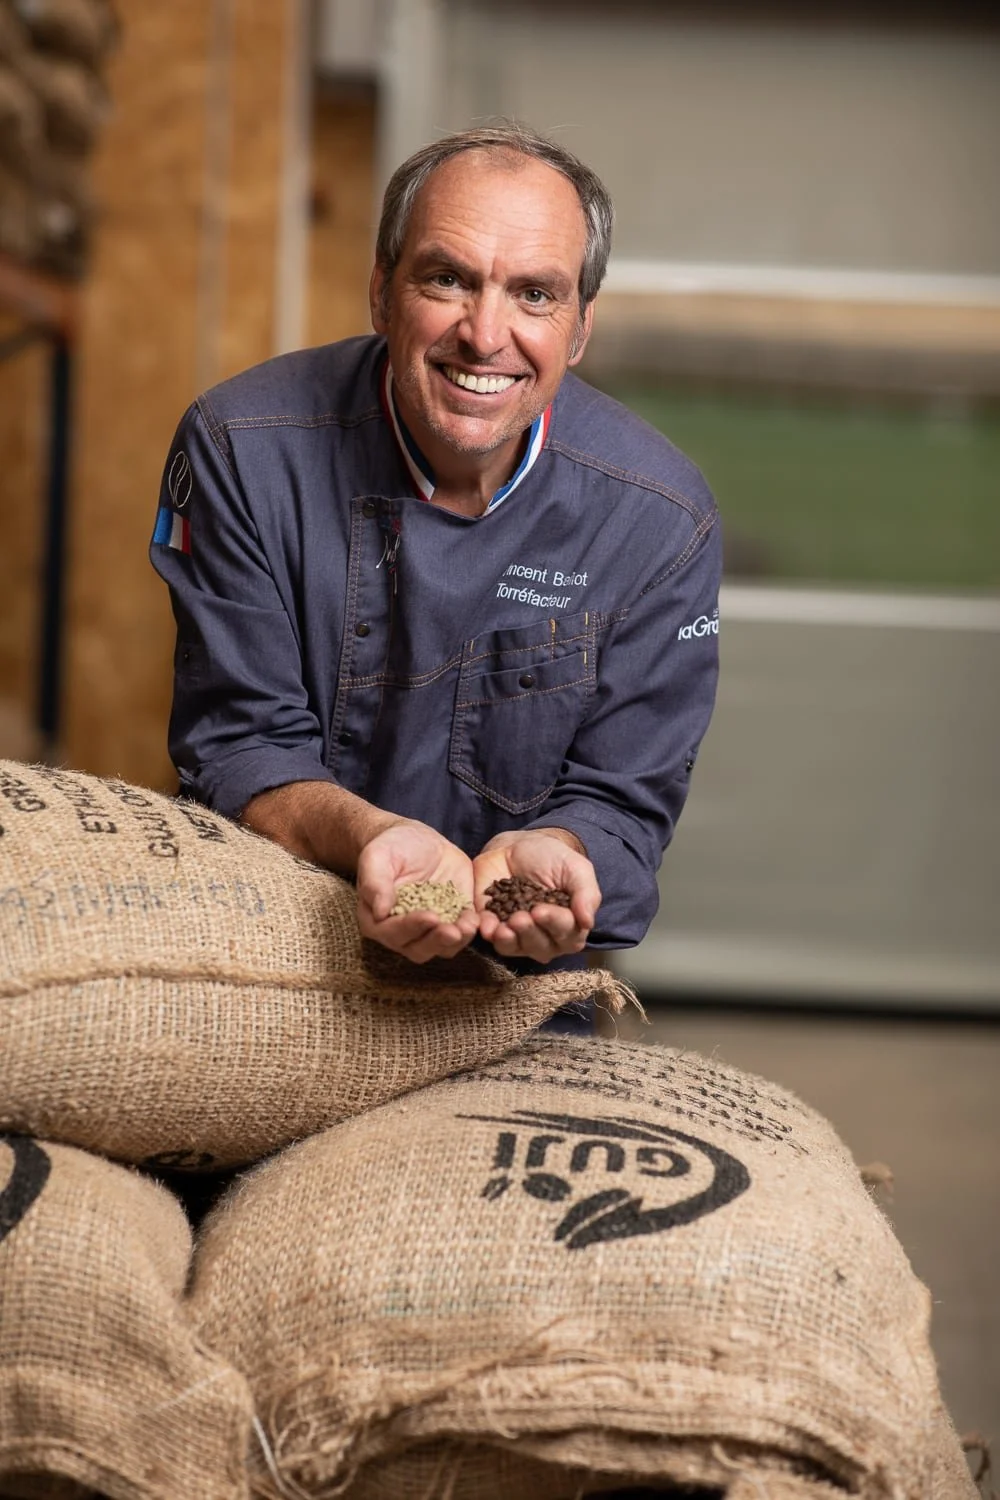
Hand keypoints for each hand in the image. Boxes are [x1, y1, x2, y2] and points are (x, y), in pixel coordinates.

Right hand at [356, 819, 479, 962]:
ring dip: (456, 941)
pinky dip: (469, 930)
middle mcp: (403, 932)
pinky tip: (476, 920)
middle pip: (418, 948)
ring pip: (442, 947)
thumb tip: (380, 912)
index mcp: (377, 921)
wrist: (416, 841)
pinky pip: (462, 933)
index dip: (411, 927)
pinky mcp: (452, 920)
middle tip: (452, 931)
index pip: (393, 932)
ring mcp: (430, 930)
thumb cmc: (391, 848)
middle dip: (436, 941)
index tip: (430, 916)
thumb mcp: (378, 857)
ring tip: (468, 927)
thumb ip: (375, 883)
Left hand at [474, 829, 599, 963]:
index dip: (554, 923)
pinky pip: (492, 939)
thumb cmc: (553, 859)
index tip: (541, 910)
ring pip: (516, 948)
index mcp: (570, 925)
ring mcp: (519, 935)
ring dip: (510, 940)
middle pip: (541, 947)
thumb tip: (588, 922)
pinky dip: (490, 934)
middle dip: (530, 933)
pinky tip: (488, 927)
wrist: (518, 847)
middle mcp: (546, 937)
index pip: (567, 933)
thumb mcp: (576, 869)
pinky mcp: (494, 927)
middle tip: (520, 917)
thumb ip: (586, 894)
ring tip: (504, 927)